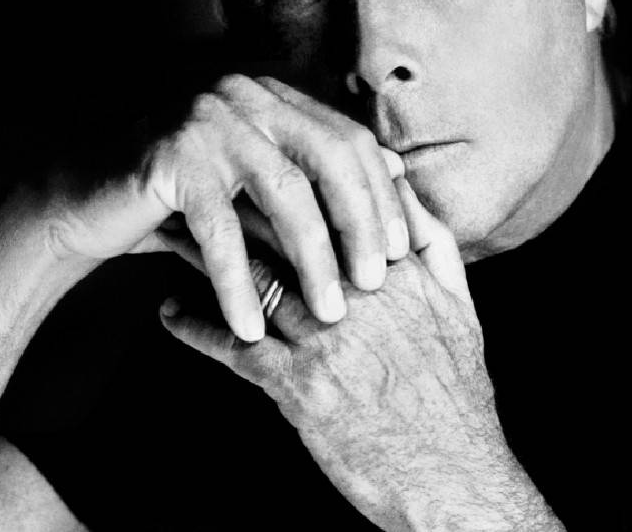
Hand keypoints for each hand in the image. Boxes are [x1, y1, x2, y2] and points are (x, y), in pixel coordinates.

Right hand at [38, 74, 409, 341]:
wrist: (84, 202)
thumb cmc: (182, 201)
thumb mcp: (255, 185)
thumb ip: (316, 176)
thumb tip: (402, 174)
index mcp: (272, 93)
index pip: (349, 138)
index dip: (380, 194)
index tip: (400, 251)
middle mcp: (244, 93)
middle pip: (330, 156)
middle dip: (359, 224)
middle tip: (375, 283)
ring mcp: (207, 118)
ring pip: (284, 193)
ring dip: (311, 260)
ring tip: (328, 314)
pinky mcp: (170, 155)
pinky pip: (221, 229)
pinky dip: (239, 283)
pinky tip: (251, 325)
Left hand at [159, 179, 554, 529]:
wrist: (455, 479)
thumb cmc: (457, 399)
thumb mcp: (463, 311)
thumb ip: (434, 246)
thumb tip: (402, 190)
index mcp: (399, 271)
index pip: (332, 203)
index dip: (285, 174)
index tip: (250, 152)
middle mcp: (360, 296)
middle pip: (282, 230)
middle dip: (232, 200)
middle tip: (191, 178)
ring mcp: (326, 340)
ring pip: (251, 277)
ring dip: (202, 254)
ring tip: (168, 234)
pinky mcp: (298, 388)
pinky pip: (233, 345)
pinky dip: (195, 326)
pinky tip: (169, 312)